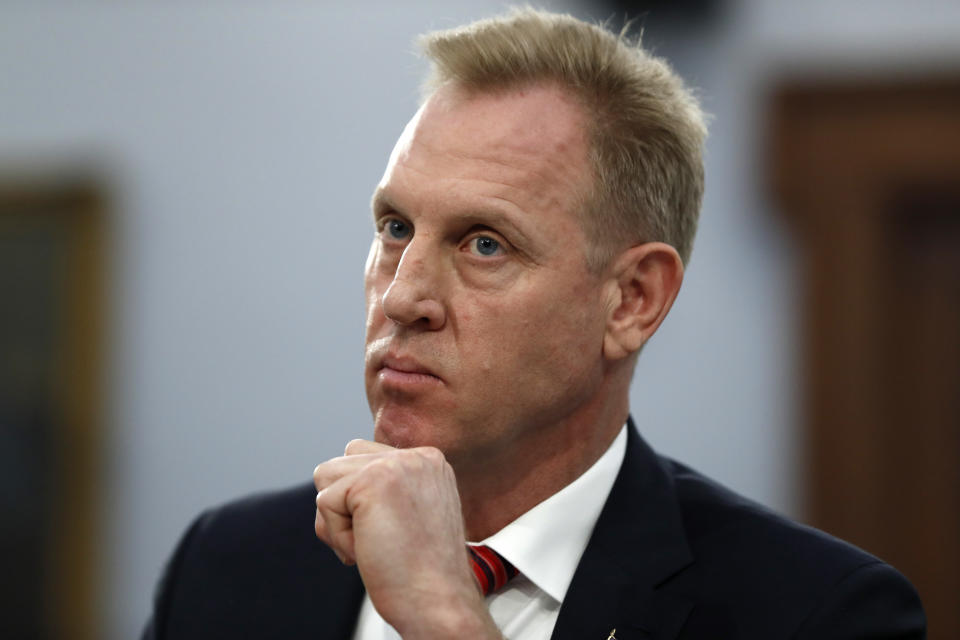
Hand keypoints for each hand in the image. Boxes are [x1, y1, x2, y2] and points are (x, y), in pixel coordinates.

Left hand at [313, 440, 500, 638]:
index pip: (363, 458)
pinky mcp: (372, 481)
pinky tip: (369, 550)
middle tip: (381, 540)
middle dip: (344, 507)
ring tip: (375, 542)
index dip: (360, 502)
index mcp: (428, 461)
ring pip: (325, 477)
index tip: (393, 533)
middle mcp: (416, 456)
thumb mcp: (412, 513)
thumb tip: (333, 475)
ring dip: (338, 520)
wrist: (438, 601)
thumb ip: (385, 488)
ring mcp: (396, 464)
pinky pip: (324, 502)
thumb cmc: (421, 572)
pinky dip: (337, 536)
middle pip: (340, 464)